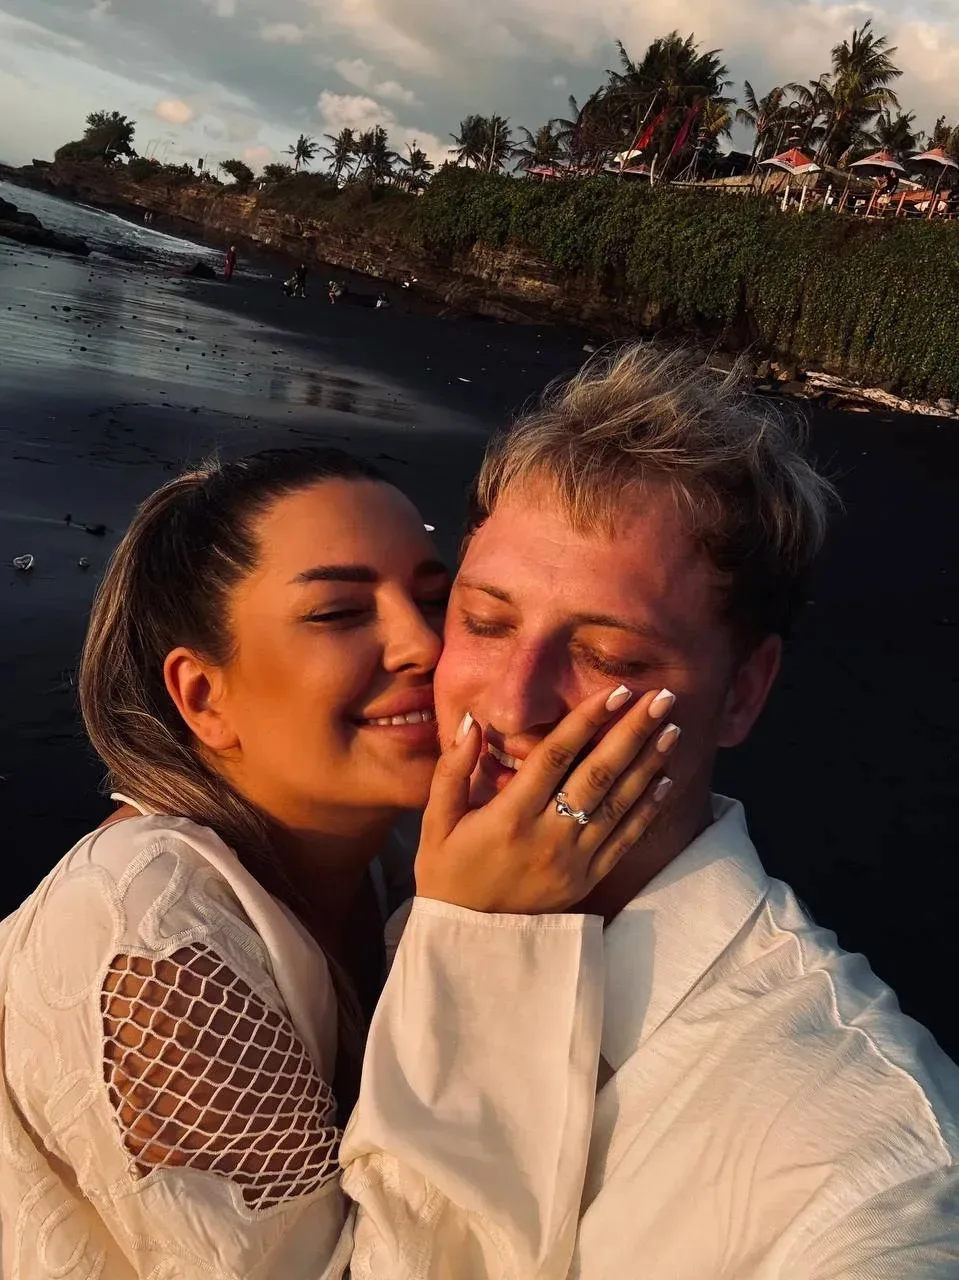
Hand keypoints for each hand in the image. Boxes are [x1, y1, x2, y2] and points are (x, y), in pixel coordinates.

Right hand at [415, 686, 678, 913]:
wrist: (468, 943)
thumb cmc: (446, 874)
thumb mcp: (435, 822)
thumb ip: (452, 770)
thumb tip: (474, 722)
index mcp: (509, 816)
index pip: (555, 756)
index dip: (586, 721)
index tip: (614, 692)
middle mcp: (547, 836)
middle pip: (597, 774)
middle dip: (632, 731)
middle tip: (661, 697)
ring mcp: (572, 860)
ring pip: (619, 804)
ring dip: (648, 763)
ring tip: (672, 729)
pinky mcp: (587, 880)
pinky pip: (624, 840)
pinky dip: (648, 809)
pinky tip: (665, 781)